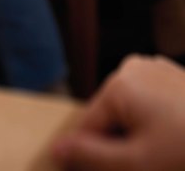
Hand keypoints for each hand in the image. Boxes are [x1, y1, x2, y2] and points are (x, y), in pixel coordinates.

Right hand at [54, 56, 184, 170]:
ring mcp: (155, 68)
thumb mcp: (137, 163)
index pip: (88, 125)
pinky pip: (149, 100)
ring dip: (137, 133)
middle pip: (109, 115)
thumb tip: (55, 148)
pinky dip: (155, 122)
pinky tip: (172, 140)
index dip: (92, 155)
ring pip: (129, 108)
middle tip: (148, 164)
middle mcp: (132, 67)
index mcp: (118, 83)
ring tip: (163, 153)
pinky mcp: (174, 75)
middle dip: (121, 142)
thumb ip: (91, 155)